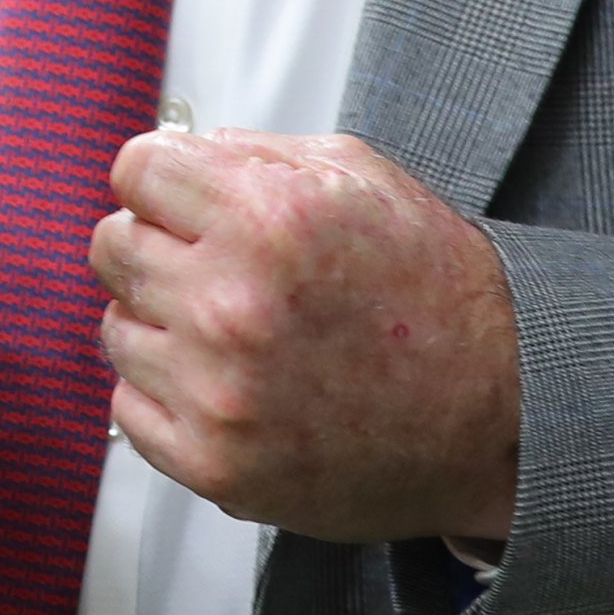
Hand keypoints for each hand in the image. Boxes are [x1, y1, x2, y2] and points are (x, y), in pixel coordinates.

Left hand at [89, 128, 518, 545]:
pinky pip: (129, 403)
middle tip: (216, 267)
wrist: (502, 416)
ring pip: (115, 325)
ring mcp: (218, 392)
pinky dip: (168, 391)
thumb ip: (251, 153)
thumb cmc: (439, 296)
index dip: (162, 179)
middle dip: (159, 244)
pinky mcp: (213, 463)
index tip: (181, 199)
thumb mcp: (361, 178)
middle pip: (111, 244)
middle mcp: (232, 304)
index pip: (134, 169)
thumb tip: (176, 151)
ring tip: (237, 331)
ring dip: (161, 321)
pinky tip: (231, 382)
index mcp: (267, 220)